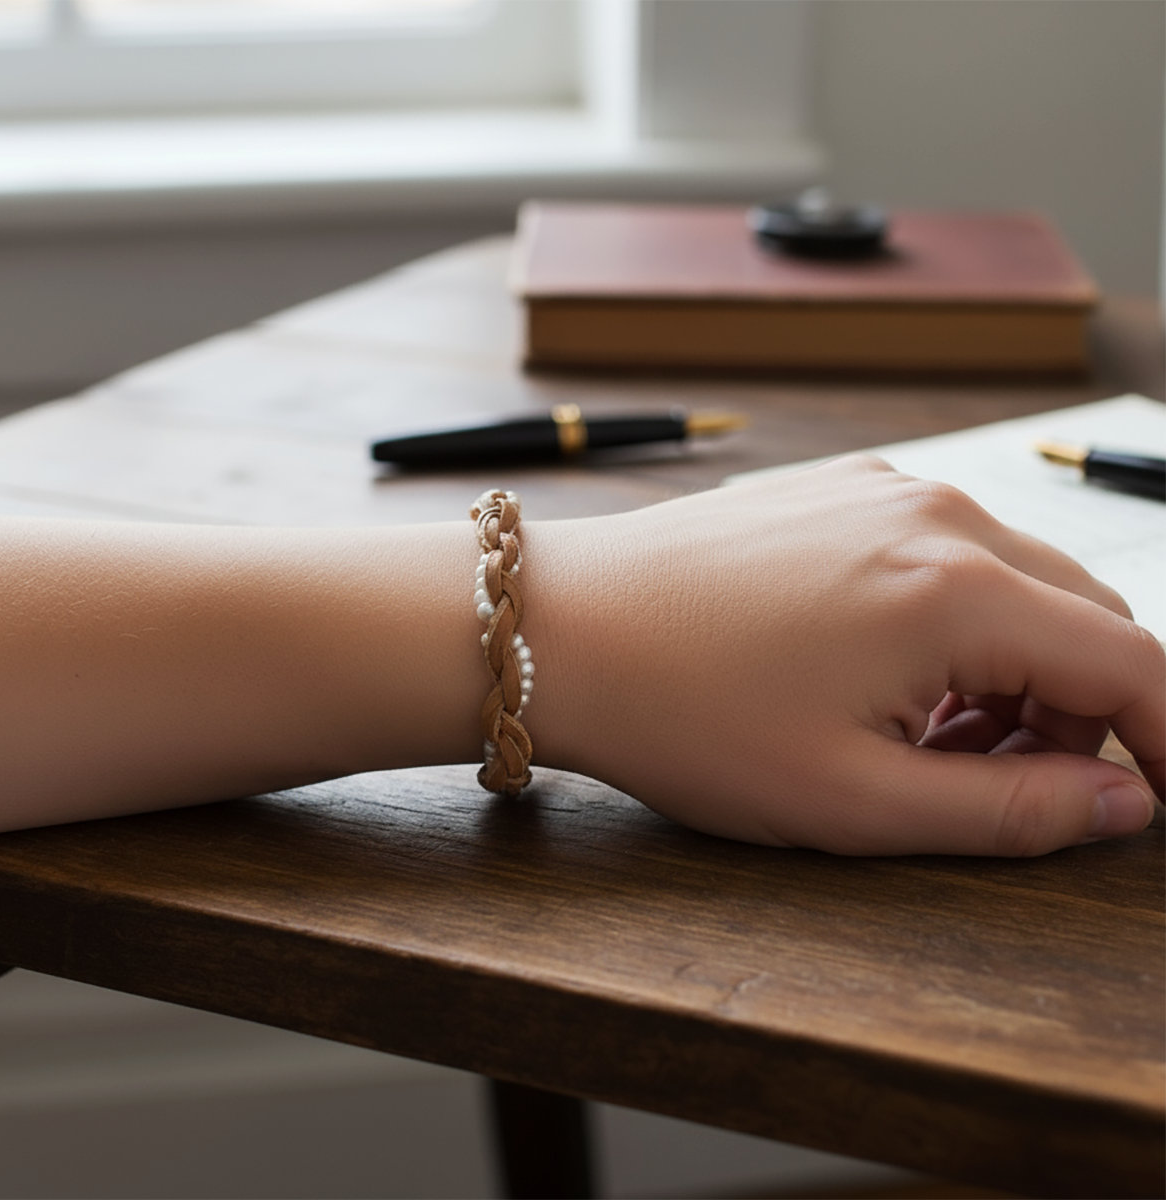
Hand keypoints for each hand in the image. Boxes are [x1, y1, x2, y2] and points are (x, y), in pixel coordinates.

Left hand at [524, 456, 1165, 854]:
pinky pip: (941, 553)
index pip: (1136, 663)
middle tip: (1004, 786)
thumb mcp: (854, 800)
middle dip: (1077, 712)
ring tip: (923, 742)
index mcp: (959, 589)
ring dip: (1008, 669)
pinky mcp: (838, 490)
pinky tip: (878, 678)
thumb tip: (1125, 801)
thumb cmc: (685, 715)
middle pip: (1082, 617)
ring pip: (1013, 584)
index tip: (1153, 799)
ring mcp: (884, 489)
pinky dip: (950, 621)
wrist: (563, 627)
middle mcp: (938, 514)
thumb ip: (1013, 810)